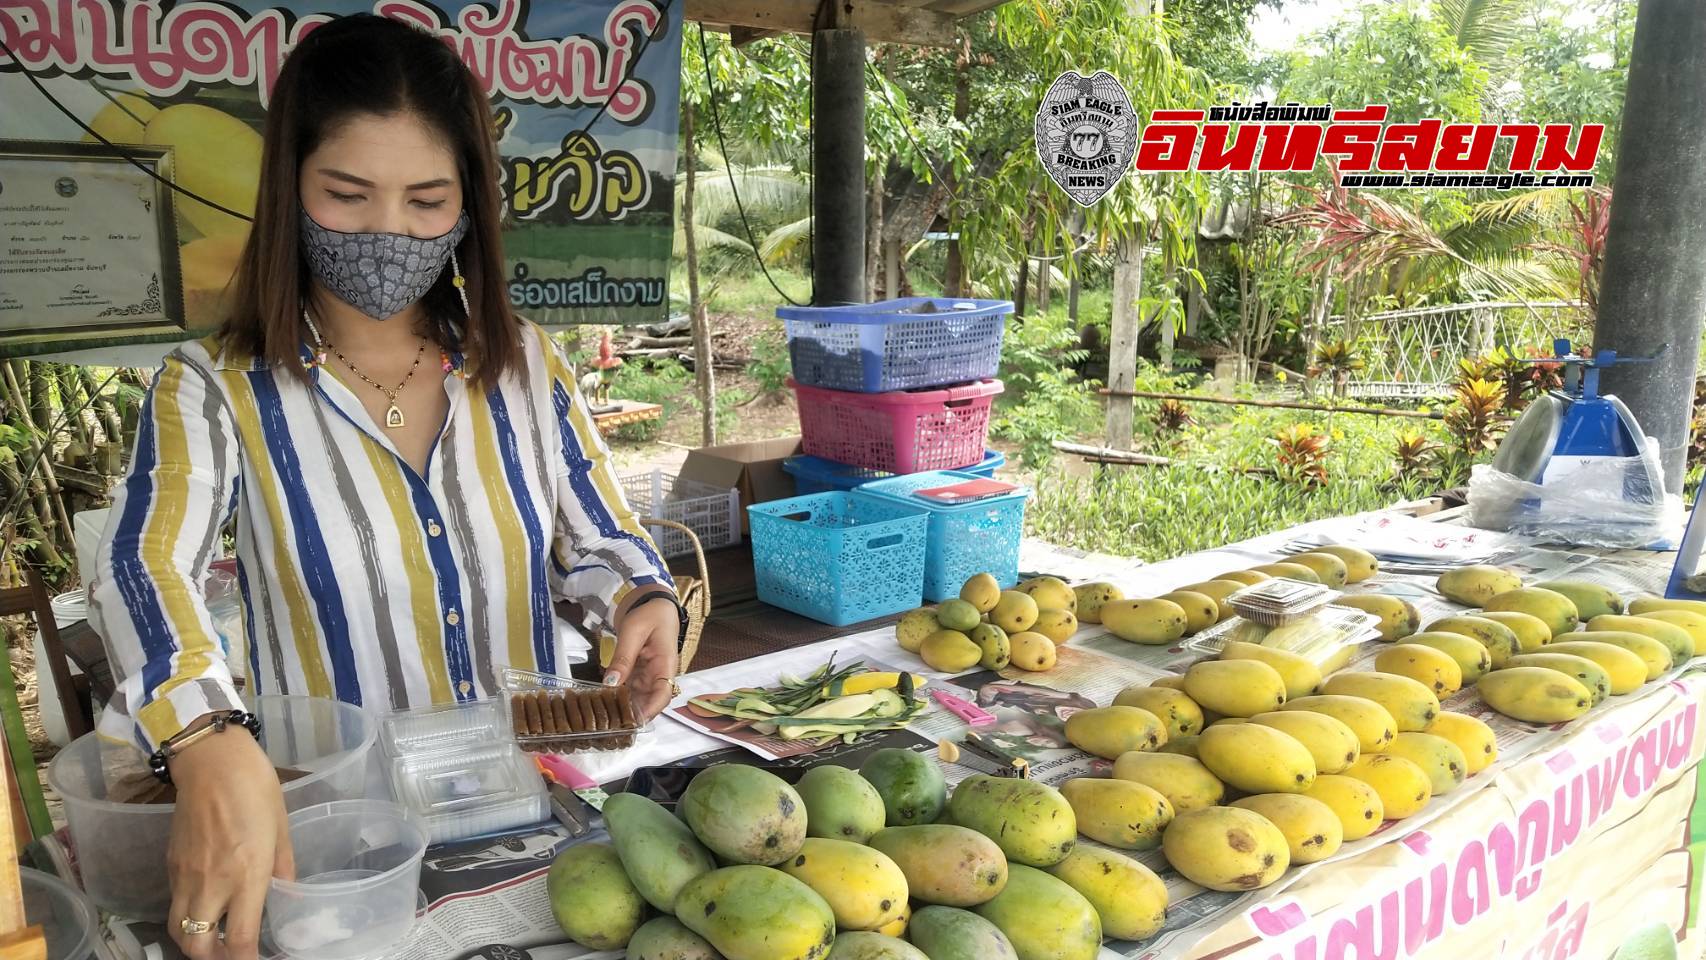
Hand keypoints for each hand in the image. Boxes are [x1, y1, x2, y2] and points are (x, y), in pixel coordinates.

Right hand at [167, 723, 293, 959]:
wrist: (211, 761)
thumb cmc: (255, 788)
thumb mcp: (281, 829)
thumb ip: (283, 868)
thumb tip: (288, 895)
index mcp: (246, 875)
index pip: (239, 939)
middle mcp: (211, 883)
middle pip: (196, 946)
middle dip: (212, 958)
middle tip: (231, 954)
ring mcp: (185, 875)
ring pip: (178, 929)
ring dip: (194, 943)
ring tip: (215, 940)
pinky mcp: (170, 864)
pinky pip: (174, 903)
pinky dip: (186, 916)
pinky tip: (205, 907)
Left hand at [607, 593, 680, 719]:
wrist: (651, 603)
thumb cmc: (648, 614)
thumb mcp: (632, 632)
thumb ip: (622, 658)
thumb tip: (610, 684)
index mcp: (665, 664)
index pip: (663, 693)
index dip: (650, 710)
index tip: (633, 722)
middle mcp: (659, 673)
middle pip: (650, 700)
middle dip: (633, 714)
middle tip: (610, 724)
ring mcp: (649, 674)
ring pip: (639, 697)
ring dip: (624, 707)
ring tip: (604, 717)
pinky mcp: (639, 673)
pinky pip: (630, 688)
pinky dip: (619, 696)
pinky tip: (604, 703)